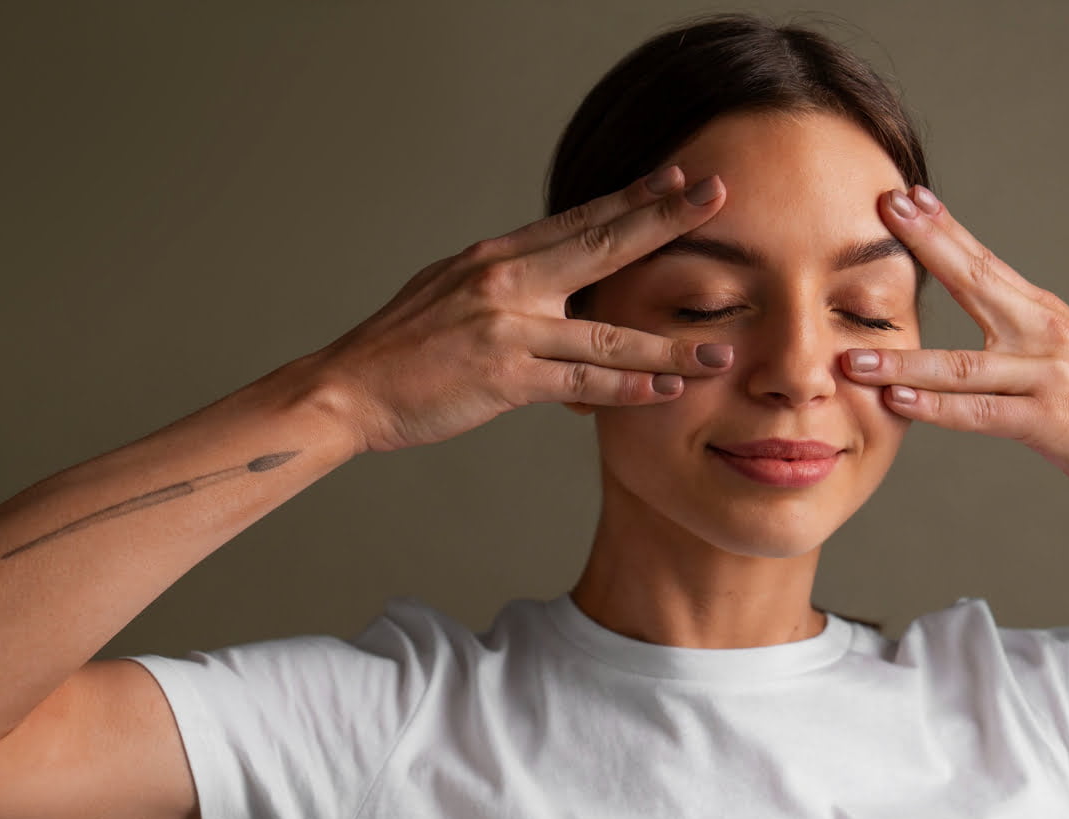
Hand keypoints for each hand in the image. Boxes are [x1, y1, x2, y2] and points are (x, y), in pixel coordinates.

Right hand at [313, 166, 734, 452]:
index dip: (633, 198)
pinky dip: (628, 388)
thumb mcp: (449, 289)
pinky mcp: (504, 378)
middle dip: (666, 221)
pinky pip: (581, 383)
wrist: (348, 387)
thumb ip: (502, 280)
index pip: (578, 220)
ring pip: (606, 334)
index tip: (678, 178)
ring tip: (720, 351)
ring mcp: (507, 329)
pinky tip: (666, 390)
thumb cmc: (399, 347)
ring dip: (669, 345)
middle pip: (602, 247)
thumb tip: (545, 274)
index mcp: (496, 257)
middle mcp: (506, 281)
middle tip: (716, 198)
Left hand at [843, 185, 1068, 501]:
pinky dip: (936, 407)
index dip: (942, 227)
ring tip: (851, 357)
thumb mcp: (1050, 352)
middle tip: (884, 212)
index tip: (903, 196)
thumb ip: (1006, 330)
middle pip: (975, 281)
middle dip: (927, 245)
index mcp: (1038, 312)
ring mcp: (1044, 374)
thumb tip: (964, 301)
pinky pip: (980, 413)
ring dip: (903, 360)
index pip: (982, 260)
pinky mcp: (1046, 419)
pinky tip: (898, 400)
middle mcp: (1041, 332)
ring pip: (961, 364)